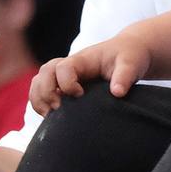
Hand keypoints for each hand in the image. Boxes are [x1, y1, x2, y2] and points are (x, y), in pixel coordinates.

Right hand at [28, 33, 153, 115]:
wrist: (129, 54)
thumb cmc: (130, 56)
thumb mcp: (131, 63)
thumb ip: (125, 76)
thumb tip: (116, 93)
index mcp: (83, 59)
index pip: (62, 68)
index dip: (66, 83)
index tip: (80, 95)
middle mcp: (69, 66)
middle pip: (44, 73)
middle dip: (45, 92)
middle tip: (58, 109)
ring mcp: (65, 76)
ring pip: (39, 82)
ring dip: (39, 99)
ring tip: (49, 116)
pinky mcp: (65, 86)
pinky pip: (43, 92)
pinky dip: (40, 103)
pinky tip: (51, 118)